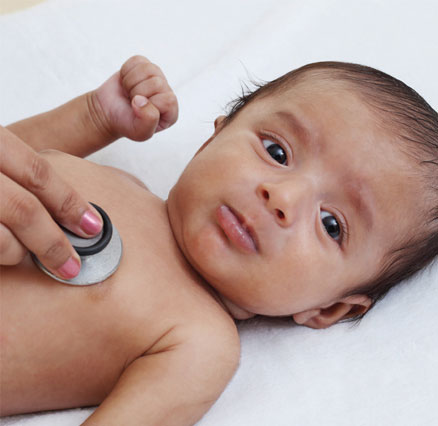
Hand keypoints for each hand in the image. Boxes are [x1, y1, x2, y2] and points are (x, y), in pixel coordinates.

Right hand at [0, 126, 102, 278]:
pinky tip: (2, 260)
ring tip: (23, 257)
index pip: (38, 171)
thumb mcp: (2, 151)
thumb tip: (97, 160)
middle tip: (72, 267)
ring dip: (16, 252)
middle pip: (21, 207)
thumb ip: (36, 158)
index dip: (70, 202)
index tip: (93, 228)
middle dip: (52, 242)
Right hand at [91, 55, 178, 141]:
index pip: (168, 100)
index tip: (138, 111)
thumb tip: (143, 100)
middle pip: (157, 83)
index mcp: (171, 113)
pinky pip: (137, 61)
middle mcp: (167, 94)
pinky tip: (126, 83)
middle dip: (137, 92)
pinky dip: (126, 72)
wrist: (107, 112)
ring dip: (131, 82)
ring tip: (129, 93)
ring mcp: (157, 79)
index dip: (149, 104)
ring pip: (147, 69)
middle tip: (132, 102)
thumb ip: (148, 121)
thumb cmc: (125, 123)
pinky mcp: (144, 67)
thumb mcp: (139, 132)